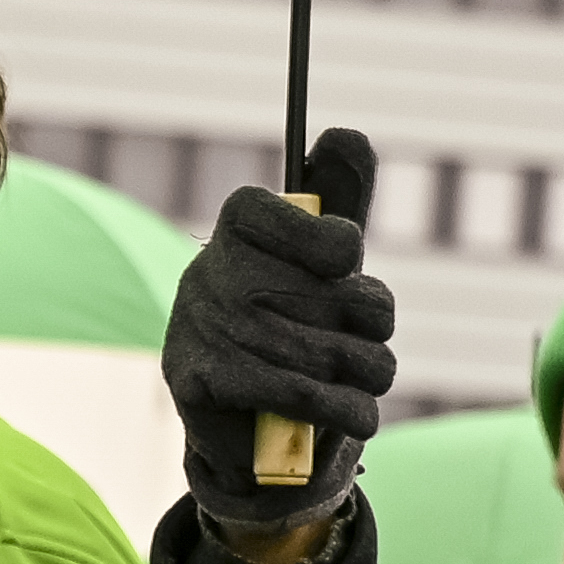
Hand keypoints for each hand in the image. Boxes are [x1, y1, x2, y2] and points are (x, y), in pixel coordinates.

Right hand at [165, 127, 393, 537]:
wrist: (249, 427)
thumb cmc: (296, 327)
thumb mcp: (327, 264)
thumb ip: (342, 201)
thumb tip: (342, 136)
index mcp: (240, 225)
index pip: (299, 219)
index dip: (331, 244)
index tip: (343, 260)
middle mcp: (211, 269)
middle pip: (337, 295)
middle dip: (369, 326)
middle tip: (364, 340)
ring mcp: (198, 325)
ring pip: (326, 349)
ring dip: (367, 373)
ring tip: (362, 379)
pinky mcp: (195, 382)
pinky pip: (294, 391)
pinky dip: (341, 410)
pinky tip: (353, 413)